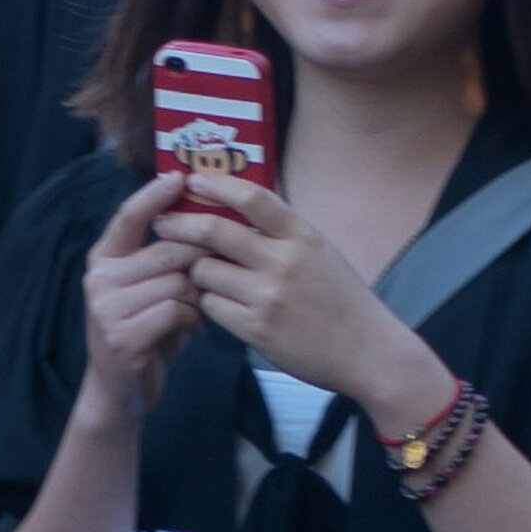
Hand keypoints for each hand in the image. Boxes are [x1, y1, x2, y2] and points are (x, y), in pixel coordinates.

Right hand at [71, 173, 208, 427]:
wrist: (121, 392)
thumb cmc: (146, 332)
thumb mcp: (151, 289)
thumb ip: (167, 258)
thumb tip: (209, 218)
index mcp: (104, 259)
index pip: (129, 215)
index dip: (155, 194)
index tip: (181, 176)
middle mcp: (100, 279)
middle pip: (168, 249)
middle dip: (202, 257)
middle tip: (222, 268)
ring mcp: (107, 308)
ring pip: (177, 281)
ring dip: (199, 295)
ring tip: (202, 309)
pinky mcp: (122, 336)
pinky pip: (176, 310)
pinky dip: (194, 319)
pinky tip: (193, 329)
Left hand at [162, 171, 423, 415]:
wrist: (367, 352)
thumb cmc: (343, 299)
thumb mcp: (321, 252)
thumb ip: (283, 232)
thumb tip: (238, 207)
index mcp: (302, 235)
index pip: (252, 197)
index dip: (216, 184)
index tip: (193, 179)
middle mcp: (283, 261)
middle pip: (214, 232)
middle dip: (180, 225)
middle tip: (163, 224)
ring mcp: (268, 297)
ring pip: (205, 272)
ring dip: (196, 272)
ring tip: (199, 275)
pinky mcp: (256, 330)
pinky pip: (212, 307)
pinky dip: (208, 303)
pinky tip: (216, 305)